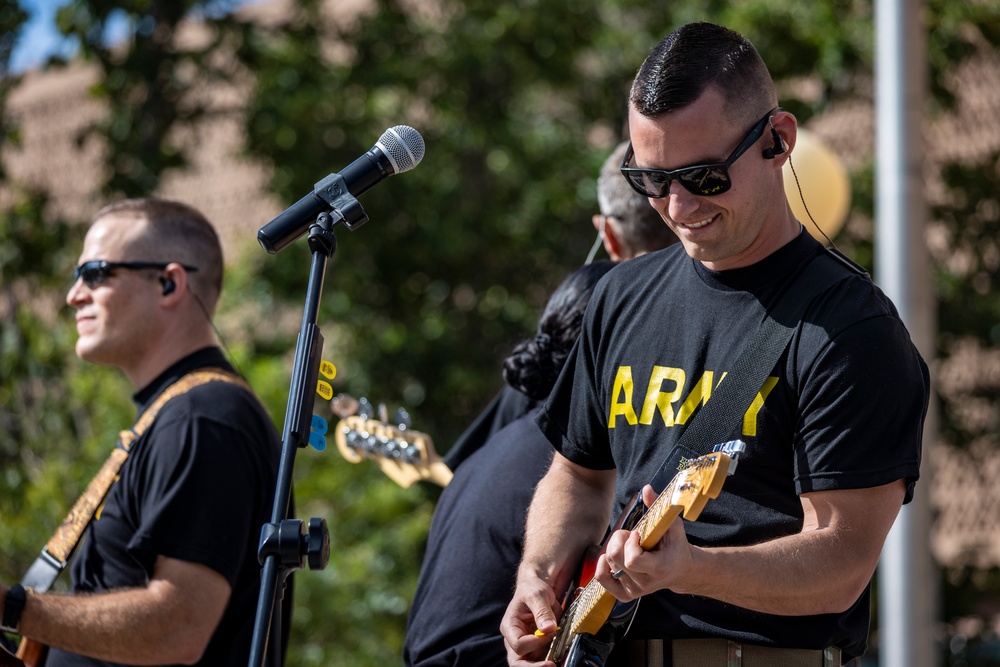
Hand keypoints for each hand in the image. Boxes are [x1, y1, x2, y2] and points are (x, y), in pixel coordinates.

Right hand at [500, 575, 561, 666]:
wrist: (537, 589)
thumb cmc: (533, 589)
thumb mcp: (538, 595)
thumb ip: (542, 611)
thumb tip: (549, 628)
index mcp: (509, 626)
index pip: (518, 644)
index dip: (535, 642)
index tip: (550, 632)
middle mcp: (513, 639)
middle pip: (517, 662)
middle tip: (551, 665)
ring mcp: (524, 645)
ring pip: (528, 664)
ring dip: (542, 664)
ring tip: (556, 661)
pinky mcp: (535, 648)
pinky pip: (539, 660)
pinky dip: (547, 660)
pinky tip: (558, 658)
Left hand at [594, 485, 694, 600]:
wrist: (680, 570)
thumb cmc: (675, 545)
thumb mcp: (671, 525)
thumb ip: (657, 508)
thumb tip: (646, 489)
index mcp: (660, 568)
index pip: (632, 560)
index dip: (630, 542)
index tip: (638, 533)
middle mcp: (646, 583)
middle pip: (616, 559)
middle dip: (619, 540)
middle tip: (630, 534)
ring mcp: (635, 591)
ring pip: (609, 565)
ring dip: (614, 549)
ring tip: (629, 546)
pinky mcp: (626, 595)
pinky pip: (603, 580)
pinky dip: (603, 566)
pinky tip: (611, 557)